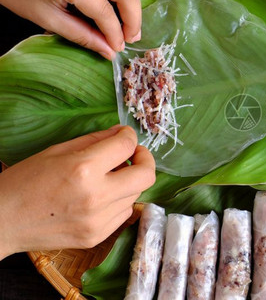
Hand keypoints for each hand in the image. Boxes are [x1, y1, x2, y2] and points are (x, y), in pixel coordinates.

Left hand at [0, 0, 140, 59]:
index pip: (104, 10)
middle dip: (133, 18)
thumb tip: (107, 49)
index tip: (117, 47)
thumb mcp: (47, 19)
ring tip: (127, 27)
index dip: (114, 33)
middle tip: (131, 37)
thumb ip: (82, 36)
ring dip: (131, 6)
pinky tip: (119, 10)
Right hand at [0, 125, 154, 258]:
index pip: (126, 146)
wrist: (2, 222)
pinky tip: (101, 196)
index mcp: (83, 168)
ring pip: (136, 194)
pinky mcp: (97, 236)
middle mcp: (96, 196)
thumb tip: (121, 134)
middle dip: (145, 160)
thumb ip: (95, 140)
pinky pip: (123, 213)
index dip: (129, 136)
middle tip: (134, 155)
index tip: (125, 136)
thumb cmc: (25, 181)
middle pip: (146, 175)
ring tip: (110, 177)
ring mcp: (98, 220)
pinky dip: (119, 200)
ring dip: (129, 181)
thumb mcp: (57, 151)